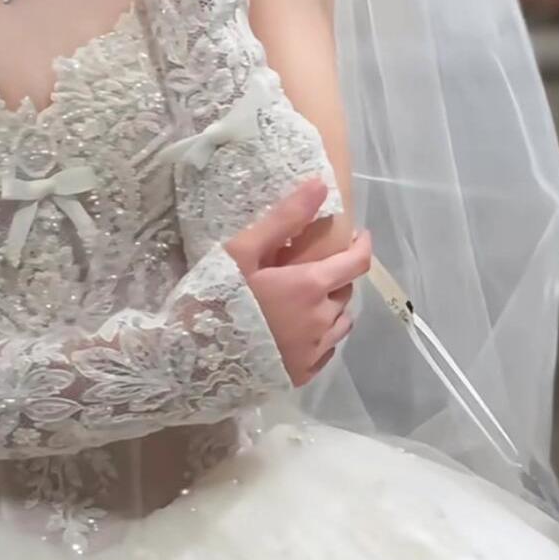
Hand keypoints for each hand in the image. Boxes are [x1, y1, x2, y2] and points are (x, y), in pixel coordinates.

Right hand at [224, 178, 372, 386]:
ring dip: (332, 308)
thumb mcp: (242, 252)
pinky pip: (326, 351)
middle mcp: (321, 319)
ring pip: (340, 323)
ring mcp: (313, 350)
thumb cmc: (217, 300)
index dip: (362, 245)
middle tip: (315, 268)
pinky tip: (300, 333)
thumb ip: (283, 218)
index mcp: (311, 285)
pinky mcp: (302, 374)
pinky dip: (321, 337)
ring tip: (310, 301)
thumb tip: (320, 184)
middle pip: (346, 291)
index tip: (358, 235)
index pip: (357, 262)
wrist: (196, 360)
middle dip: (337, 276)